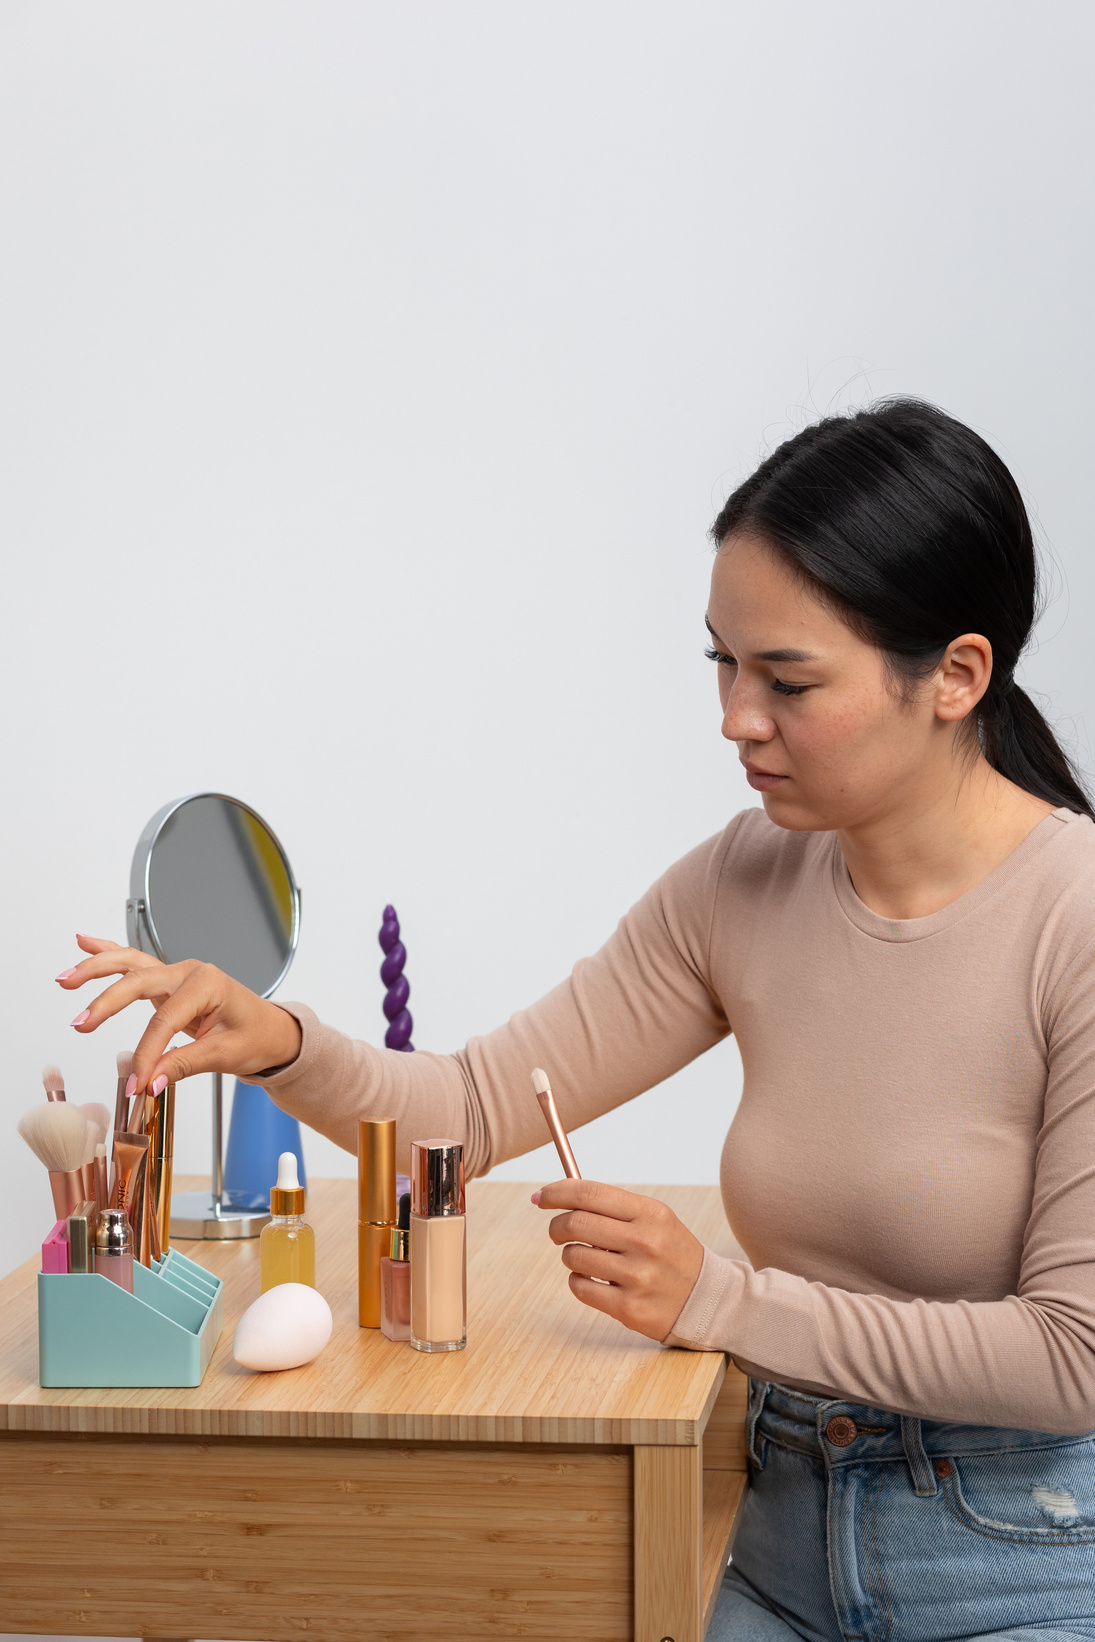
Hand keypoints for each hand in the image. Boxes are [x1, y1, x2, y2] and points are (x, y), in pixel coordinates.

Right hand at [55, 934, 302, 1092]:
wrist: (271, 1030)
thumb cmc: (256, 1037)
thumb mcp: (226, 1055)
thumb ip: (184, 1065)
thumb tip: (148, 1082)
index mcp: (209, 984)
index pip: (166, 1019)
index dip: (146, 1052)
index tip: (135, 1081)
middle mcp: (191, 972)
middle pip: (140, 981)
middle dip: (106, 1002)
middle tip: (80, 1025)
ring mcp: (178, 974)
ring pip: (131, 964)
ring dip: (96, 968)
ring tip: (65, 978)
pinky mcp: (169, 983)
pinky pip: (134, 965)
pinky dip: (108, 953)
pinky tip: (84, 942)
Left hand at [533, 1179, 703, 1341]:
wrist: (706, 1298)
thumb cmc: (671, 1253)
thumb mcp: (655, 1219)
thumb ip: (613, 1206)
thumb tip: (559, 1193)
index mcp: (651, 1213)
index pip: (590, 1193)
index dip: (557, 1192)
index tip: (540, 1197)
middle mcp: (645, 1241)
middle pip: (576, 1222)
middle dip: (556, 1226)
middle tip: (557, 1231)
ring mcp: (637, 1276)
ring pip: (574, 1256)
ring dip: (570, 1255)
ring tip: (586, 1258)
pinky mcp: (629, 1307)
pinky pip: (580, 1287)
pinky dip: (578, 1281)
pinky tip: (593, 1279)